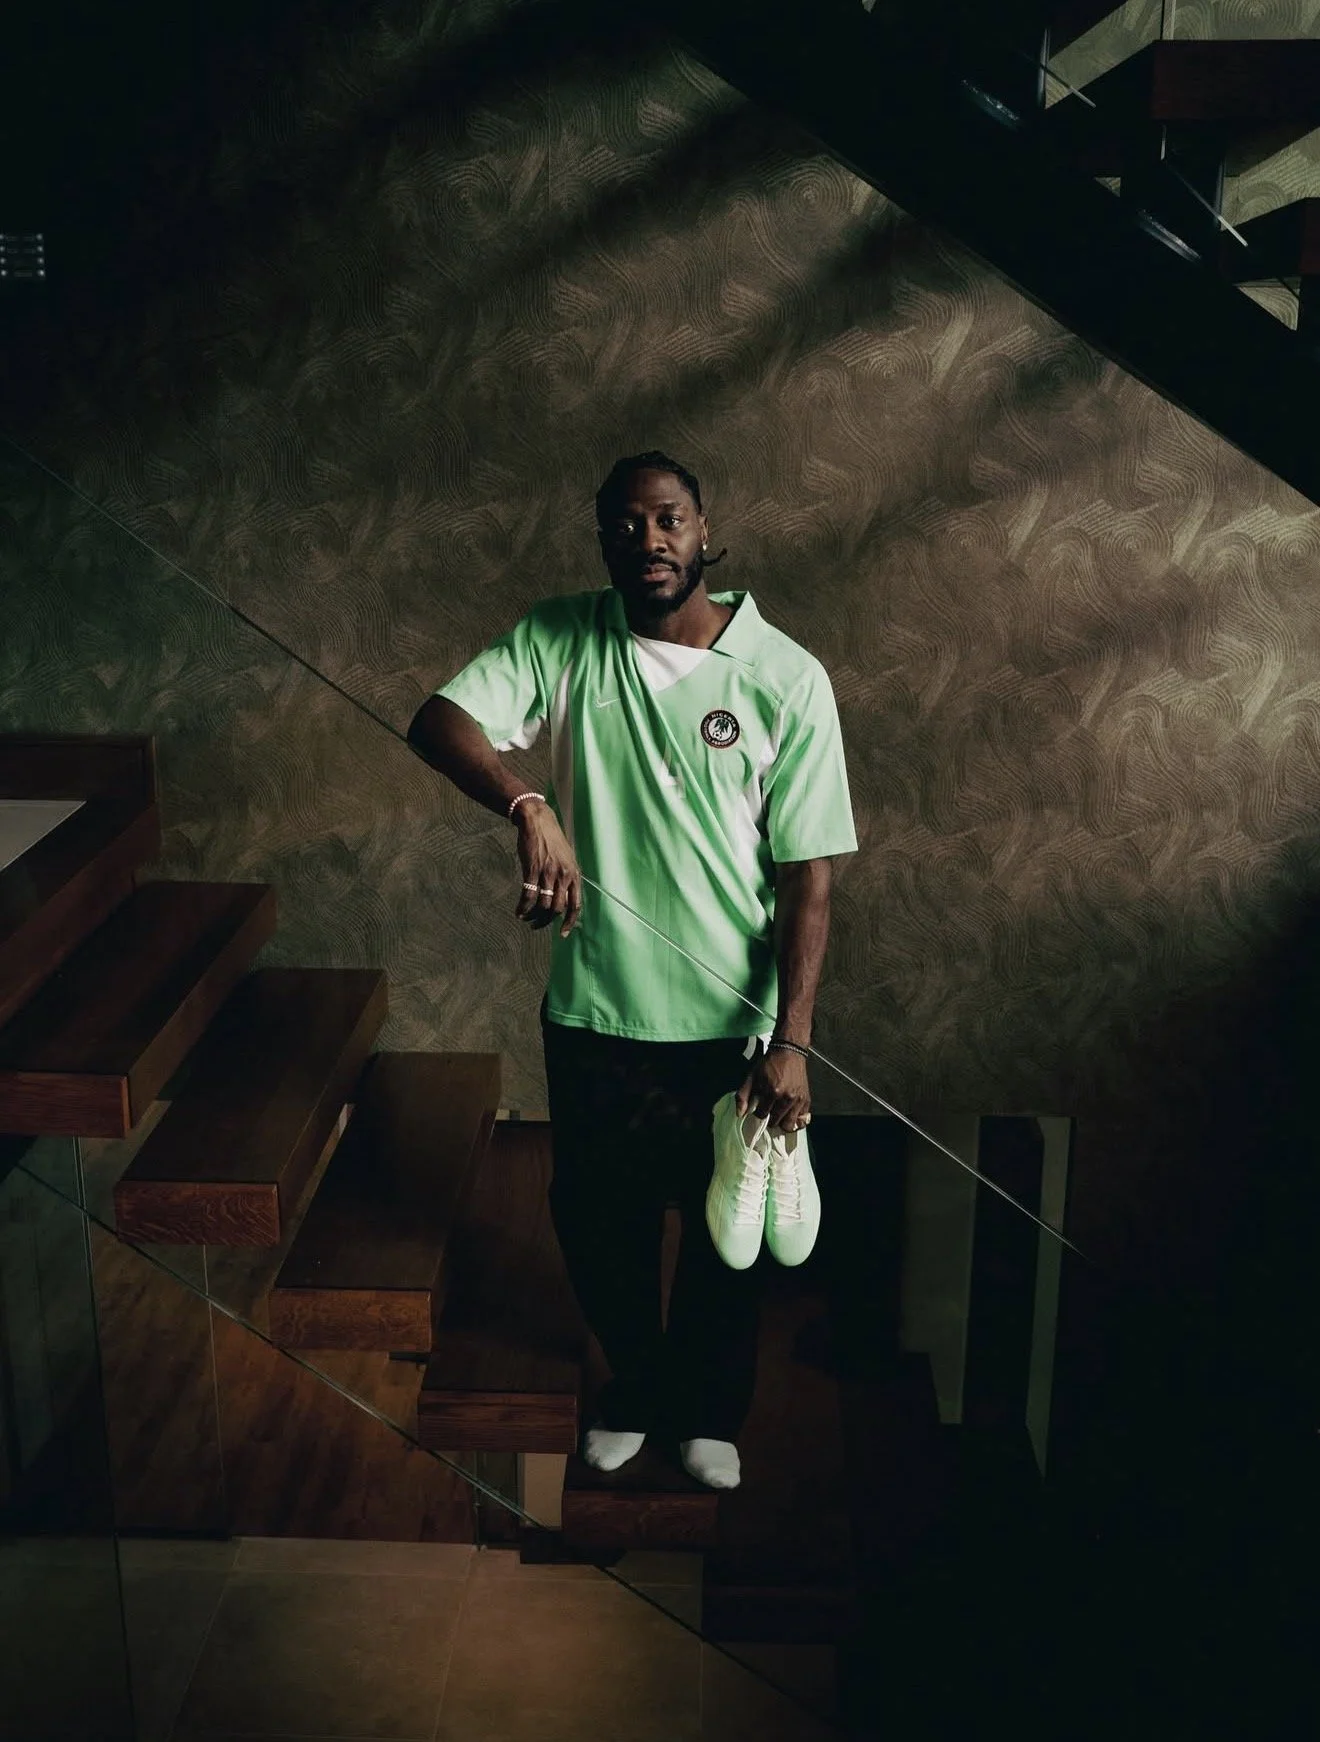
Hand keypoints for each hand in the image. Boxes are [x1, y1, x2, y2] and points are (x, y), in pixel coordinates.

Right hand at [515, 802, 582, 937]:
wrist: (538, 821)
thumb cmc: (552, 840)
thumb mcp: (568, 858)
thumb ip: (568, 877)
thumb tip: (566, 897)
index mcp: (574, 874)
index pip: (575, 905)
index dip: (569, 922)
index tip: (562, 934)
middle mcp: (563, 875)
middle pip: (557, 909)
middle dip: (546, 921)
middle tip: (537, 924)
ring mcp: (548, 873)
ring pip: (543, 905)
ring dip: (533, 916)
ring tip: (526, 917)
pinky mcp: (532, 870)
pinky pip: (528, 895)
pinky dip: (523, 907)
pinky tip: (519, 911)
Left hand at [735, 1044, 810, 1133]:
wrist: (789, 1052)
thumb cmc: (770, 1063)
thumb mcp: (752, 1076)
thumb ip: (743, 1095)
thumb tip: (740, 1113)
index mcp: (772, 1091)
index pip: (761, 1115)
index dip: (758, 1112)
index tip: (759, 1107)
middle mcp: (787, 1097)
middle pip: (775, 1122)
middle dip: (769, 1118)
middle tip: (768, 1110)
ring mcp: (798, 1100)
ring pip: (789, 1125)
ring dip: (782, 1122)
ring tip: (778, 1114)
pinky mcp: (806, 1100)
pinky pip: (802, 1121)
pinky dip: (795, 1121)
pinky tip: (789, 1114)